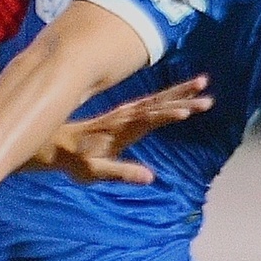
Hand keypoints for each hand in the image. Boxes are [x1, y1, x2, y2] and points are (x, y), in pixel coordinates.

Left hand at [39, 77, 210, 185]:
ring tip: (202, 82)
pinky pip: (150, 101)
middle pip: (159, 104)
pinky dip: (167, 95)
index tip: (189, 110)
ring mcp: (125, 113)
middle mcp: (125, 118)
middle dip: (184, 99)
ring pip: (157, 99)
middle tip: (209, 95)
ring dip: (179, 91)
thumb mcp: (93, 172)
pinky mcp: (123, 113)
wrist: (52, 142)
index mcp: (121, 131)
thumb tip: (150, 178)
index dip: (169, 115)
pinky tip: (179, 92)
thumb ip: (120, 173)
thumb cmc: (73, 161)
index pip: (150, 120)